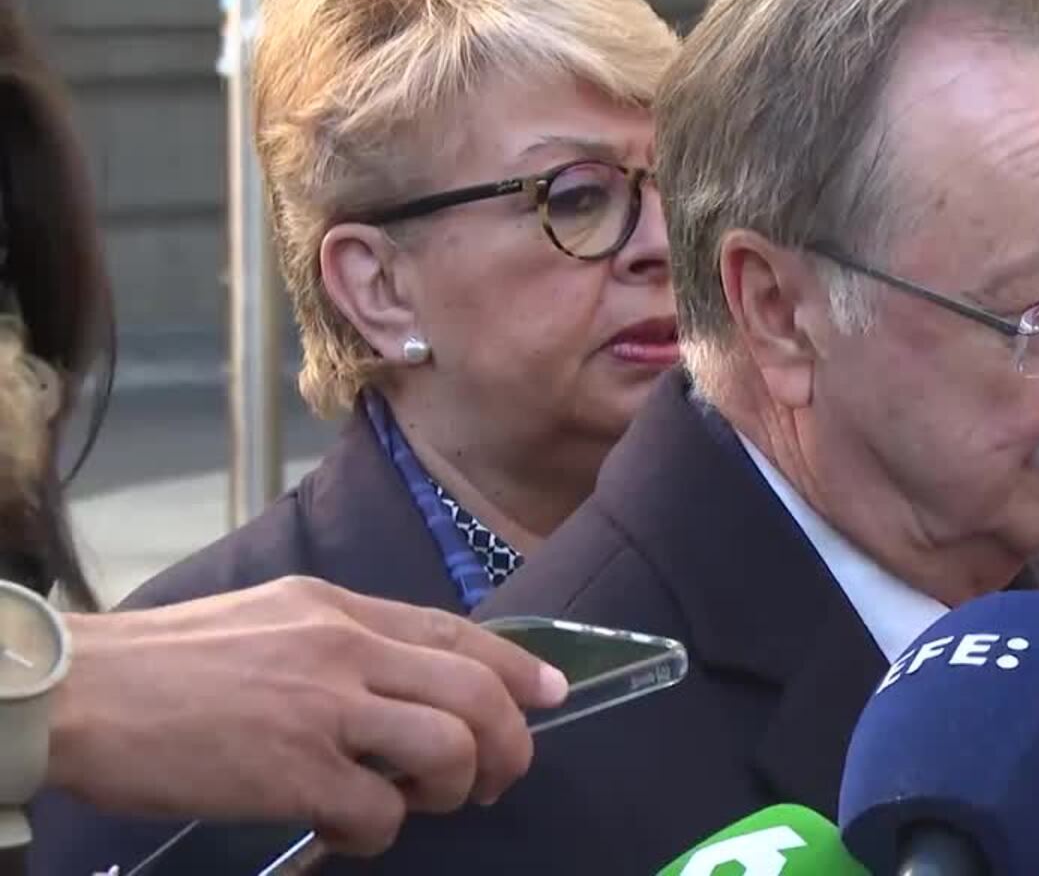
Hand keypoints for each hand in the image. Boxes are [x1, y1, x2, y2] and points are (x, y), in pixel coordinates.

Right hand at [47, 576, 567, 855]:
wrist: (84, 693)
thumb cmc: (168, 664)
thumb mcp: (271, 618)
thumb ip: (343, 642)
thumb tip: (408, 682)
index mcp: (341, 609)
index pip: (458, 634)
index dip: (517, 667)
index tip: (551, 694)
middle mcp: (345, 649)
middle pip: (476, 696)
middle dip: (508, 746)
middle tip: (497, 780)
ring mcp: (324, 710)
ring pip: (450, 752)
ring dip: (452, 790)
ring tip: (416, 803)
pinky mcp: (294, 772)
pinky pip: (380, 813)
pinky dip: (378, 831)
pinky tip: (345, 828)